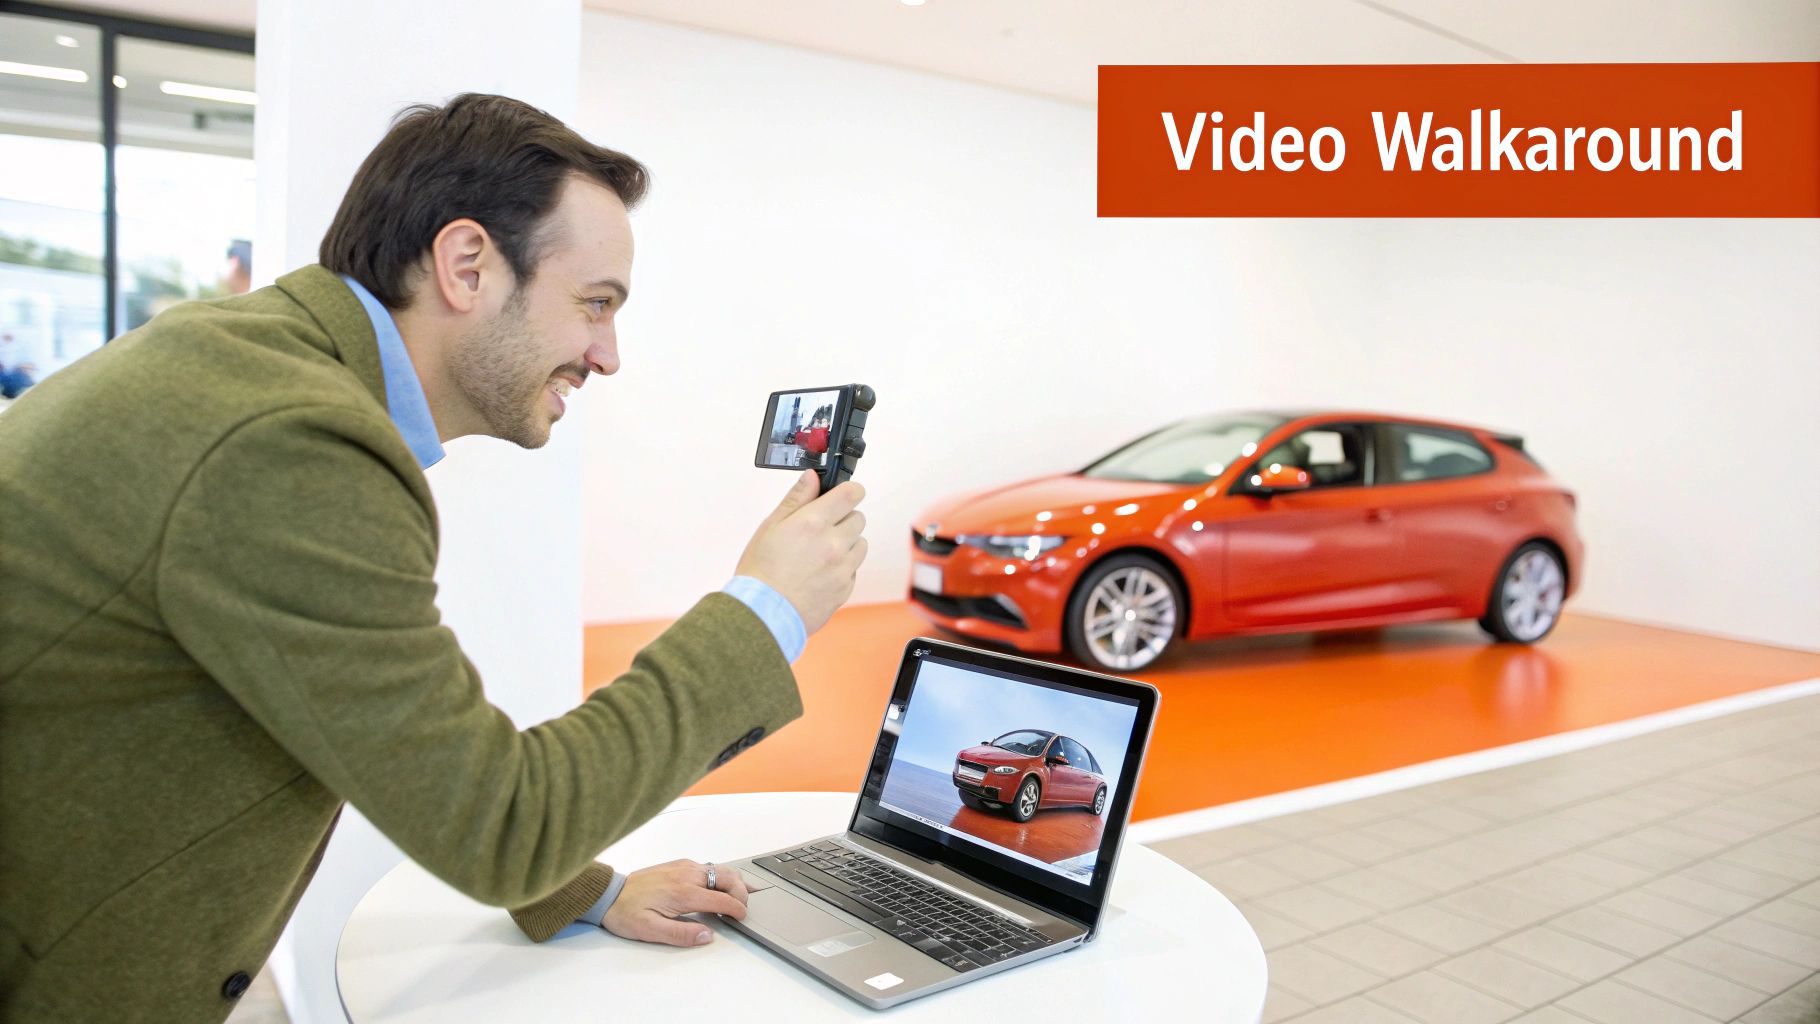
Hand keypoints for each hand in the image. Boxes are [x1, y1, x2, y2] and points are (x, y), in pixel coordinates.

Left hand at [602, 859, 749, 946]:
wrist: (609, 894)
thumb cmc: (627, 913)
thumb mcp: (651, 931)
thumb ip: (681, 934)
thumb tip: (707, 935)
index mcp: (683, 892)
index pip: (722, 899)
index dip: (737, 909)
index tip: (742, 917)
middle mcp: (687, 875)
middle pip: (728, 877)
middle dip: (742, 891)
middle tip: (744, 906)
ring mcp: (683, 867)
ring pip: (720, 869)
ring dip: (733, 881)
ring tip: (739, 895)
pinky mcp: (678, 864)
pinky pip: (708, 866)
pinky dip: (721, 876)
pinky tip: (720, 886)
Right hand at [735, 469, 867, 633]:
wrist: (763, 614)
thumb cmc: (761, 571)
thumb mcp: (771, 526)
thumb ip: (796, 499)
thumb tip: (812, 477)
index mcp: (814, 522)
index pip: (852, 494)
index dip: (849, 491)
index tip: (843, 494)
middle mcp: (834, 543)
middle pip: (858, 518)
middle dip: (843, 519)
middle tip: (820, 530)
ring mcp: (843, 567)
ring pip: (860, 544)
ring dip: (846, 544)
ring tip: (819, 554)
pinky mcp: (846, 588)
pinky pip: (854, 568)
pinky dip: (843, 567)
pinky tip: (820, 573)